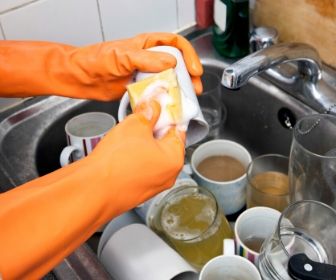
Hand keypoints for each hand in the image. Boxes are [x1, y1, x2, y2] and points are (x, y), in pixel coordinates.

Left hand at [0, 33, 202, 99]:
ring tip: (186, 99)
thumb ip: (145, 59)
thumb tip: (170, 63)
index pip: (175, 44)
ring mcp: (145, 75)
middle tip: (194, 88)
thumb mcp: (121, 56)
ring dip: (180, 89)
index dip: (188, 55)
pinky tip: (169, 105)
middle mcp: (149, 59)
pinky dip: (165, 99)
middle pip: (177, 64)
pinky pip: (158, 93)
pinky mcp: (140, 89)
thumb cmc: (95, 60)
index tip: (193, 70)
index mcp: (147, 45)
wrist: (80, 78)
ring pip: (169, 80)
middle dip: (189, 75)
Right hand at [87, 100, 185, 211]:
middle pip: (166, 144)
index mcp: (175, 159)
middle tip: (140, 119)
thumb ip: (149, 112)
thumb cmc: (115, 164)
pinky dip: (136, 158)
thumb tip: (154, 104)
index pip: (178, 129)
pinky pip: (142, 168)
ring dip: (143, 144)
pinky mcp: (139, 190)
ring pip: (152, 156)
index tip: (159, 107)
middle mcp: (168, 175)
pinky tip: (123, 152)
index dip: (168, 115)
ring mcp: (153, 185)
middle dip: (153, 129)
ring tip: (128, 136)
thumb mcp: (135, 125)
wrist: (93, 190)